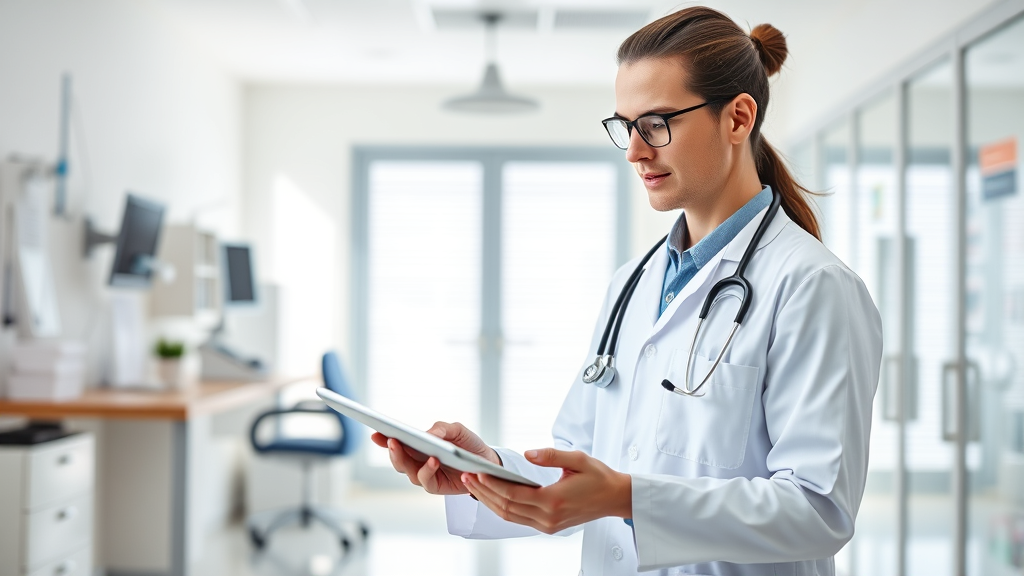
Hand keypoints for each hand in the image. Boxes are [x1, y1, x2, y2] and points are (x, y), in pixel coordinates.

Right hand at [370, 421, 500, 494]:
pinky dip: (428, 470)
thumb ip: (441, 429)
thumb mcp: (457, 430)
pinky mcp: (435, 486)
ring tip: (410, 448)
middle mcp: (417, 461)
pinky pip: (426, 480)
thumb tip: (424, 434)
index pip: (397, 442)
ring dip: (408, 461)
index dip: (383, 438)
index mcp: (418, 446)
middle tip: (391, 440)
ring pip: (408, 471)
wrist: (488, 463)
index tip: (375, 432)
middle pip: (398, 458)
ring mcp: (425, 474)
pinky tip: (433, 460)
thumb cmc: (468, 444)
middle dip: (393, 450)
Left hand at [461, 448, 631, 534]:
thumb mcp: (578, 458)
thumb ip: (551, 455)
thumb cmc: (598, 477)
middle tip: (466, 477)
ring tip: (473, 485)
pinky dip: (502, 507)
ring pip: (509, 516)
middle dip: (483, 492)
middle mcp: (548, 517)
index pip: (513, 495)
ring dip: (489, 501)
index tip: (477, 472)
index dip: (492, 484)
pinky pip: (518, 519)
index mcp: (554, 500)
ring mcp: (547, 525)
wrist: (615, 498)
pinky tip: (492, 495)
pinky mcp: (548, 527)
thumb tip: (528, 453)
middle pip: (505, 507)